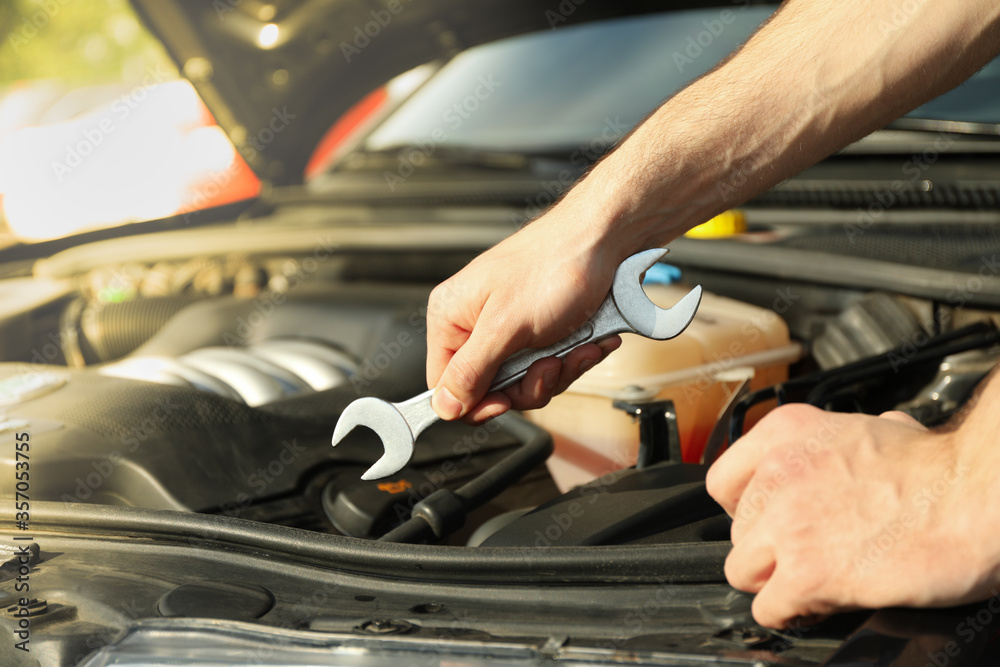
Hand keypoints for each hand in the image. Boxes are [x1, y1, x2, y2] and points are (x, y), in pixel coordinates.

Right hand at [425, 209, 629, 423]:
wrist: (608, 239)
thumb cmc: (555, 263)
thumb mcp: (506, 326)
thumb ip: (470, 370)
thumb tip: (444, 404)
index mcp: (452, 316)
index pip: (444, 384)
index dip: (474, 401)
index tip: (504, 401)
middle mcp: (476, 323)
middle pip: (490, 388)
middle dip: (529, 383)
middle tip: (549, 364)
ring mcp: (510, 328)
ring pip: (525, 381)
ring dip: (558, 370)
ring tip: (575, 346)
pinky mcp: (540, 331)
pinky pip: (550, 366)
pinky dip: (573, 358)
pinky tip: (588, 341)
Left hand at [706, 404, 993, 628]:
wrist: (977, 496)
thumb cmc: (943, 470)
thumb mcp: (880, 428)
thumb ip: (844, 442)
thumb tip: (859, 443)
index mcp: (788, 433)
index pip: (723, 481)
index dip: (746, 509)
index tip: (766, 522)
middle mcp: (777, 473)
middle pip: (737, 532)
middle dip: (769, 548)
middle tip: (809, 554)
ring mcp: (786, 524)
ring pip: (742, 571)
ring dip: (774, 581)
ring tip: (813, 580)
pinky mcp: (805, 573)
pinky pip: (768, 607)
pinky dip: (790, 613)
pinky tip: (820, 603)